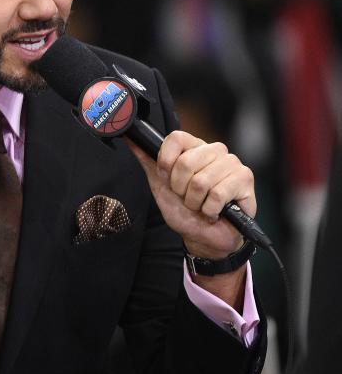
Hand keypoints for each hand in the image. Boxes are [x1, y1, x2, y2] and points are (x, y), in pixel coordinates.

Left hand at [127, 131, 255, 259]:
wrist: (204, 236)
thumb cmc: (184, 209)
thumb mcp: (160, 184)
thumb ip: (148, 160)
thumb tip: (129, 137)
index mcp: (194, 147)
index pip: (176, 138)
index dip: (166, 162)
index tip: (167, 179)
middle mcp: (214, 150)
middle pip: (185, 162)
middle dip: (180, 188)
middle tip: (187, 197)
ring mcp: (232, 163)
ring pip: (201, 182)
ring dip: (195, 202)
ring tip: (201, 205)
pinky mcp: (245, 178)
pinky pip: (217, 195)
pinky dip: (209, 210)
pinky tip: (214, 211)